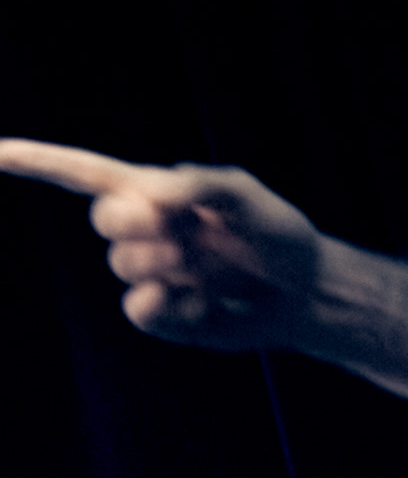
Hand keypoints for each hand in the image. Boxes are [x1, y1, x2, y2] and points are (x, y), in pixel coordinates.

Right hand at [0, 140, 321, 351]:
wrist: (303, 291)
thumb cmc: (276, 233)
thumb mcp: (242, 193)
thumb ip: (195, 184)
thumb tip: (148, 198)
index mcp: (152, 191)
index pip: (81, 173)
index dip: (34, 162)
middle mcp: (143, 231)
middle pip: (104, 222)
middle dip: (141, 225)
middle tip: (188, 233)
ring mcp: (150, 274)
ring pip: (125, 266)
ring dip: (169, 266)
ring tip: (210, 270)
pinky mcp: (162, 315)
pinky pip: (138, 310)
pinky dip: (169, 307)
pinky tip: (203, 305)